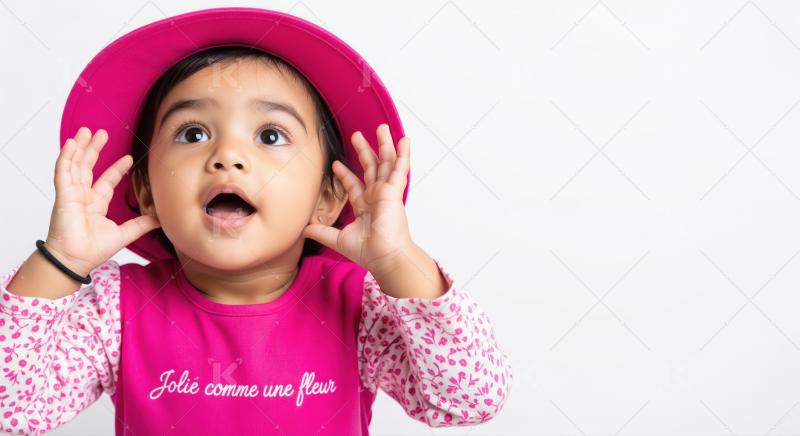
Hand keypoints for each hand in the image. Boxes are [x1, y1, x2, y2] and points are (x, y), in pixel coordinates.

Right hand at [45, 126, 160, 275]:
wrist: (76, 259)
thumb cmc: (93, 251)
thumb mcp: (124, 233)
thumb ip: (140, 225)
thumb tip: (159, 219)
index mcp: (96, 205)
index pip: (106, 181)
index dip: (116, 169)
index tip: (127, 158)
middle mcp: (83, 197)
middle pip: (88, 167)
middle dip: (94, 149)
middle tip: (102, 133)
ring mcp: (71, 194)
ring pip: (75, 164)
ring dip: (80, 147)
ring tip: (86, 131)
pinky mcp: (63, 194)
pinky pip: (63, 171)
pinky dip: (66, 156)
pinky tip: (71, 143)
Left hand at [302, 124, 413, 271]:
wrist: (384, 256)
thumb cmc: (368, 252)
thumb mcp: (338, 239)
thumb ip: (322, 232)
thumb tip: (303, 230)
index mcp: (365, 207)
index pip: (354, 185)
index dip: (345, 174)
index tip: (336, 164)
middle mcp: (376, 197)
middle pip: (370, 168)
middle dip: (364, 151)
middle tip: (357, 134)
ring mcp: (386, 192)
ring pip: (385, 163)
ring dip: (384, 145)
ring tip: (382, 128)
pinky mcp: (394, 191)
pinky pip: (400, 168)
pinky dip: (403, 154)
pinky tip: (404, 140)